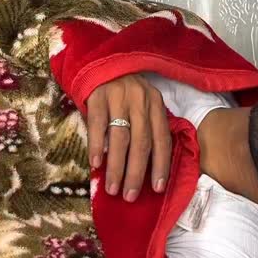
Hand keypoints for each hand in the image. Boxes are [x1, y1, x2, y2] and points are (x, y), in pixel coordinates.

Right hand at [85, 74, 171, 201]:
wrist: (99, 61)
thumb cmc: (123, 92)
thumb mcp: (141, 104)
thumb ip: (146, 128)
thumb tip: (146, 168)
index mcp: (155, 104)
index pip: (161, 139)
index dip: (161, 165)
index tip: (158, 189)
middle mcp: (140, 100)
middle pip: (141, 142)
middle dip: (137, 172)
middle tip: (130, 196)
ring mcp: (119, 96)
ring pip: (121, 137)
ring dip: (117, 166)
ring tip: (113, 188)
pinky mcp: (98, 95)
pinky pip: (98, 124)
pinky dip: (98, 145)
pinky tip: (96, 164)